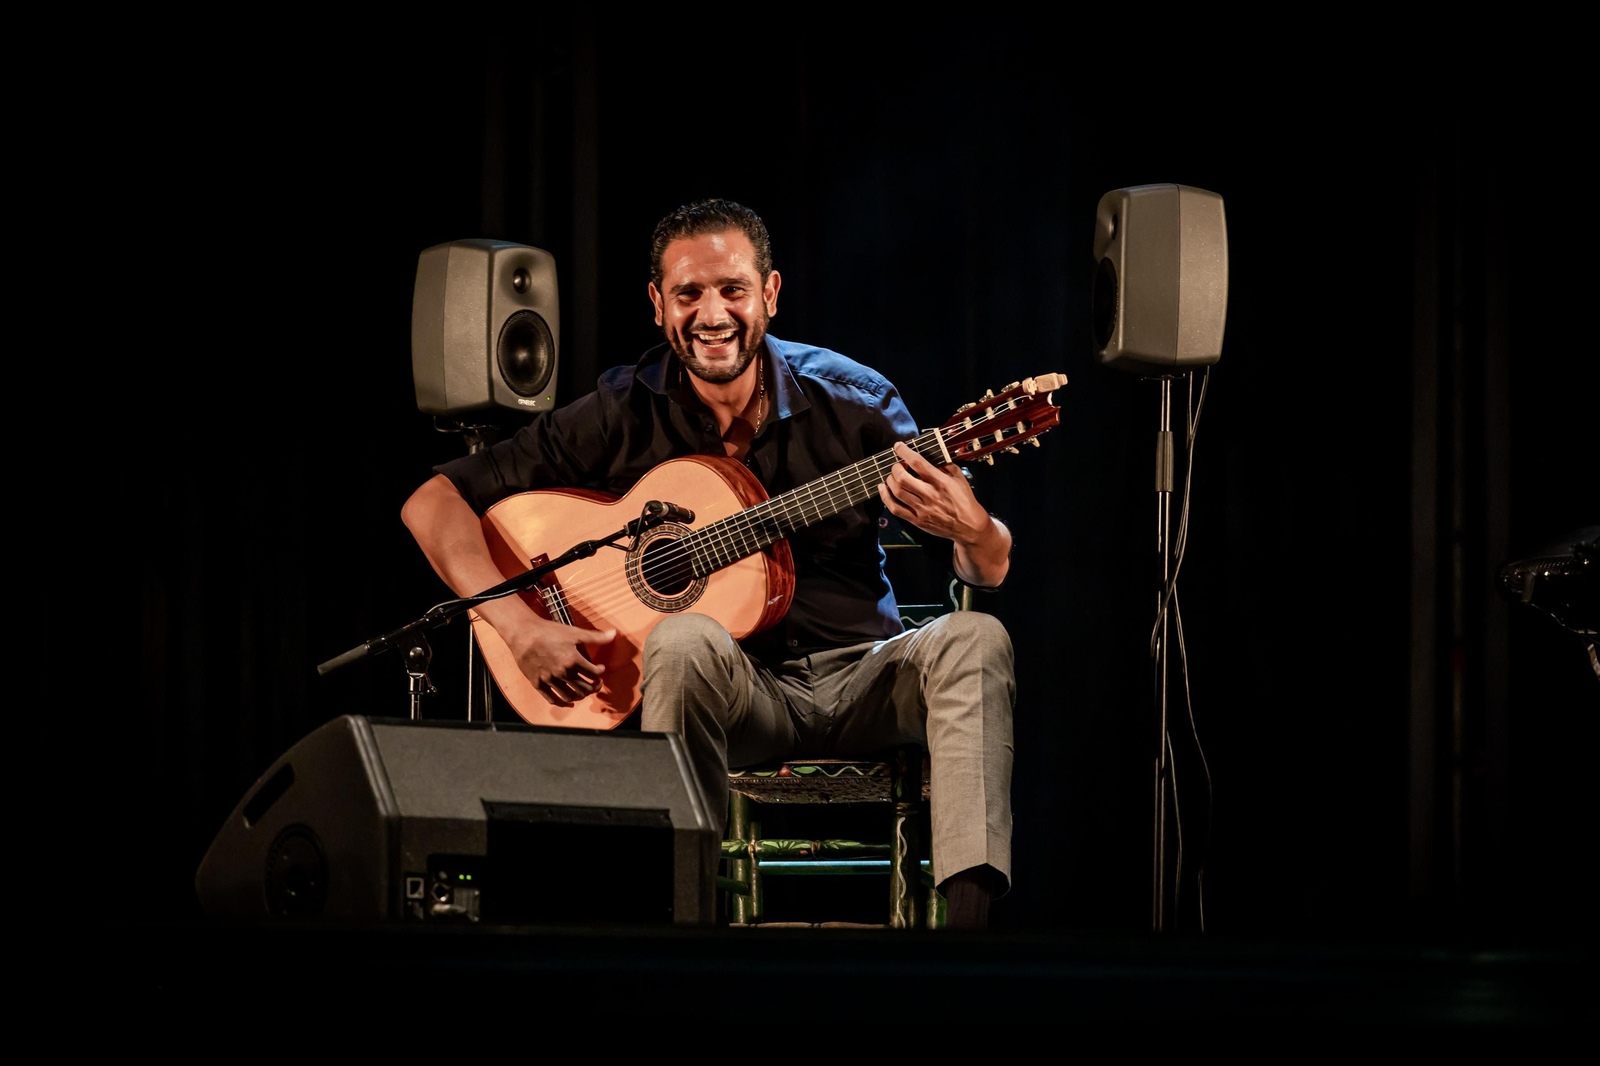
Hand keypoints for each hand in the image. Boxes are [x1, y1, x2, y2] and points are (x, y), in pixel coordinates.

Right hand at [504, 617, 614, 706]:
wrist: (523, 634)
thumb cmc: (548, 631)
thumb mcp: (574, 632)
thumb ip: (595, 637)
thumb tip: (614, 634)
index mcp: (573, 660)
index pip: (594, 673)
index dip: (600, 672)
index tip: (600, 669)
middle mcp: (562, 673)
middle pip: (585, 688)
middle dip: (594, 687)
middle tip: (596, 683)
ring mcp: (550, 680)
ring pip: (571, 696)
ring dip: (581, 695)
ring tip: (584, 690)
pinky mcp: (538, 683)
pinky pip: (553, 699)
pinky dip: (563, 703)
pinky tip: (569, 702)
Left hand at [877, 440, 993, 545]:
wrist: (968, 526)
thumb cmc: (964, 500)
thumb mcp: (959, 478)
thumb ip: (945, 466)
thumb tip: (929, 456)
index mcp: (941, 482)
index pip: (918, 463)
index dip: (905, 452)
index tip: (898, 446)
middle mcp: (930, 495)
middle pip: (902, 478)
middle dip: (895, 467)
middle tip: (897, 465)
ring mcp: (922, 509)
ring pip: (897, 492)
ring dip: (890, 480)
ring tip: (892, 476)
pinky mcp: (917, 520)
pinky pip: (895, 509)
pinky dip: (885, 497)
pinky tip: (883, 489)